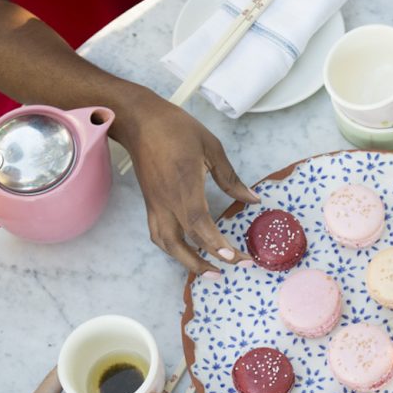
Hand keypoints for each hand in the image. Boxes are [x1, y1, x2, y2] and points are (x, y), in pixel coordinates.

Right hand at [116, 92, 258, 274]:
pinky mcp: (150, 204)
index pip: (198, 223)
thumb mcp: (211, 148)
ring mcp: (156, 205)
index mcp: (184, 186)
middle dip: (205, 262)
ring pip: (167, 244)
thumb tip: (253, 199)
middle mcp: (167, 201)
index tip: (232, 257)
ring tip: (210, 271)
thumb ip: (231, 179)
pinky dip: (173, 249)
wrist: (139, 121)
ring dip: (187, 262)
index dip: (214, 243)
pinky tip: (187, 253)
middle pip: (181, 244)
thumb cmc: (176, 129)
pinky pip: (159, 235)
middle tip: (232, 268)